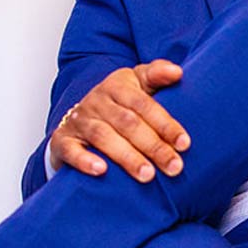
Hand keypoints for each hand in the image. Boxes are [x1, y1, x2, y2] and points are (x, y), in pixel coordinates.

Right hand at [48, 60, 190, 181]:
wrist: (78, 118)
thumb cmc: (118, 105)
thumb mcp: (137, 84)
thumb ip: (157, 75)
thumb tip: (178, 72)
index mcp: (117, 85)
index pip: (144, 104)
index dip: (165, 124)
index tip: (184, 143)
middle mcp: (96, 100)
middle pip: (128, 123)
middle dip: (153, 146)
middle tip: (174, 166)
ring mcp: (79, 120)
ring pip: (103, 136)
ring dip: (127, 157)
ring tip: (147, 175)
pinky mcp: (62, 140)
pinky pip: (71, 149)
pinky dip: (84, 160)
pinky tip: (101, 170)